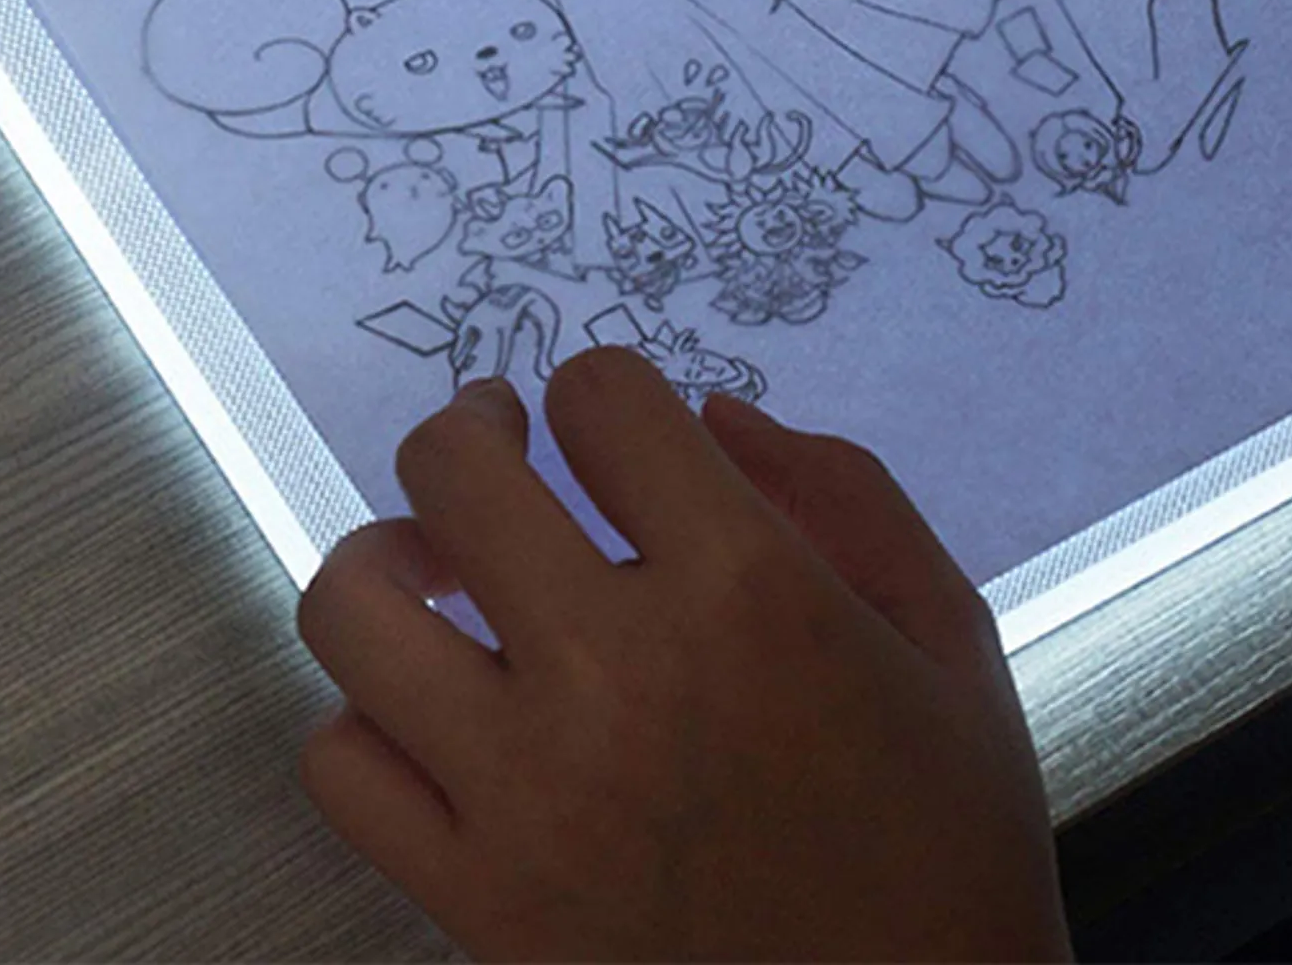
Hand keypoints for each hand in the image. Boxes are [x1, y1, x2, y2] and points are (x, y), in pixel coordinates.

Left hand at [296, 351, 1070, 961]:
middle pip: (454, 470)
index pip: (601, 399)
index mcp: (750, 591)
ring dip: (386, 556)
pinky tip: (434, 708)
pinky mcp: (476, 902)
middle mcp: (619, 674)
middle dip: (476, 428)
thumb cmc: (948, 842)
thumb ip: (842, 490)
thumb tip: (711, 410)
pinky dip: (368, 715)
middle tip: (503, 443)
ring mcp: (528, 794)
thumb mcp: (949, 635)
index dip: (606, 390)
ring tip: (438, 568)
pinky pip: (342, 766)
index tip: (619, 432)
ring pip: (354, 607)